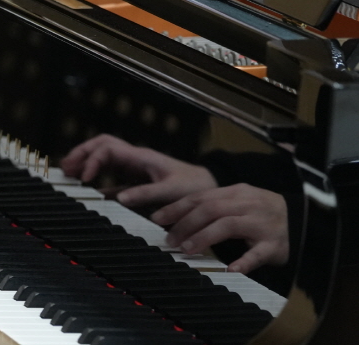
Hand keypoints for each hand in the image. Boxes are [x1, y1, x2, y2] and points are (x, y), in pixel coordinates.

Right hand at [60, 134, 215, 206]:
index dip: (92, 160)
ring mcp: (134, 166)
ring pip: (102, 157)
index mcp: (140, 156)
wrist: (210, 186)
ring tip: (69, 173)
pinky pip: (111, 175)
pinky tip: (89, 190)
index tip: (85, 177)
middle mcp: (134, 158)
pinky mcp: (136, 178)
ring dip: (85, 162)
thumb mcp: (171, 190)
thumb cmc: (194, 186)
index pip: (107, 149)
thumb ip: (145, 194)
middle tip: (65, 167)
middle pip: (99, 146)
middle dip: (81, 153)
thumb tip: (119, 199)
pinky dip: (97, 179)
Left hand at [152, 183, 289, 272]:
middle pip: (210, 209)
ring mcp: (262, 224)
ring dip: (204, 237)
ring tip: (186, 249)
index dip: (177, 208)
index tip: (157, 219)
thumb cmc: (261, 213)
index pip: (200, 197)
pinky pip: (258, 253)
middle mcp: (247, 204)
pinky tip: (229, 269)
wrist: (305, 220)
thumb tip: (177, 218)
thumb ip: (213, 206)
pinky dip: (244, 261)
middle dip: (185, 224)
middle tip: (170, 240)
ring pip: (228, 226)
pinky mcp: (275, 244)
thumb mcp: (238, 202)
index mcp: (235, 192)